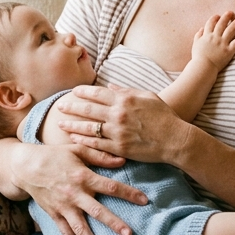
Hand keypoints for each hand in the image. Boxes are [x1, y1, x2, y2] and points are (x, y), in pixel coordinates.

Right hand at [8, 141, 146, 234]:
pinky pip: (66, 234)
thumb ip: (100, 156)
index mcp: (83, 177)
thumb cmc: (54, 155)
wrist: (25, 166)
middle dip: (114, 224)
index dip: (129, 194)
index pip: (110, 187)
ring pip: (81, 229)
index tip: (145, 201)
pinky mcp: (55, 215)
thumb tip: (122, 161)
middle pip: (97, 212)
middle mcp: (74, 195)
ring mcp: (64, 207)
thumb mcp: (77, 150)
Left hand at [56, 84, 194, 165]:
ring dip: (72, 125)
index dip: (83, 91)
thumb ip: (127, 91)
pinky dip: (83, 141)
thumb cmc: (164, 116)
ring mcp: (117, 132)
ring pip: (88, 127)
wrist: (175, 139)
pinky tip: (74, 138)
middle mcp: (118, 114)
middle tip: (59, 106)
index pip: (97, 93)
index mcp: (125, 99)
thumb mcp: (148, 96)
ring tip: (60, 124)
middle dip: (71, 107)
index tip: (73, 91)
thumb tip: (110, 87)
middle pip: (88, 109)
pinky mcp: (119, 148)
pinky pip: (96, 144)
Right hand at [191, 12, 234, 72]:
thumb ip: (198, 35)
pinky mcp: (229, 50)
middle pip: (222, 23)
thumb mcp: (195, 44)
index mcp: (207, 35)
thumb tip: (201, 28)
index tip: (219, 16)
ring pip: (231, 30)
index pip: (211, 22)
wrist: (203, 67)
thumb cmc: (198, 57)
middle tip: (232, 13)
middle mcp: (215, 37)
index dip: (215, 18)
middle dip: (227, 16)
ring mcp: (222, 43)